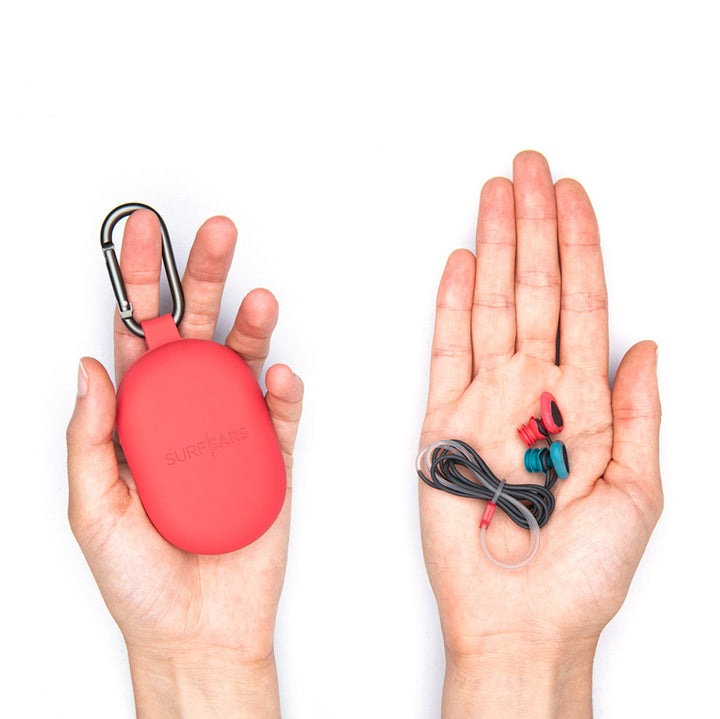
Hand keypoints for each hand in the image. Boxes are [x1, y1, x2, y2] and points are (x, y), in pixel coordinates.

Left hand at [67, 210, 302, 717]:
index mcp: (140, 421)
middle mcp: (187, 416)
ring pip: (244, 364)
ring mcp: (232, 434)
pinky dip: (283, 392)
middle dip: (204, 279)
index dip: (137, 284)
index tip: (138, 238)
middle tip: (214, 237)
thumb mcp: (94, 510)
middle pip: (197, 333)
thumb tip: (88, 370)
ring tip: (256, 301)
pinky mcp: (272, 459)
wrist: (199, 631)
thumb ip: (90, 438)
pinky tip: (279, 374)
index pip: (138, 338)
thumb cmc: (141, 579)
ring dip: (251, 328)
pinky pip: (281, 416)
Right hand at [419, 151, 661, 717]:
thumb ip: (643, 414)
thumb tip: (649, 346)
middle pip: (536, 288)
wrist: (519, 620)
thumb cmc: (580, 572)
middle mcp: (536, 390)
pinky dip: (450, 306)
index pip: (584, 302)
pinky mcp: (443, 422)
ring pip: (491, 306)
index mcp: (587, 402)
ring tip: (497, 194)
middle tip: (532, 167)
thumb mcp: (639, 493)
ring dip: (495, 248)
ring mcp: (487, 400)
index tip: (576, 194)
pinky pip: (446, 350)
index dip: (582, 245)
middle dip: (537, 224)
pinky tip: (458, 264)